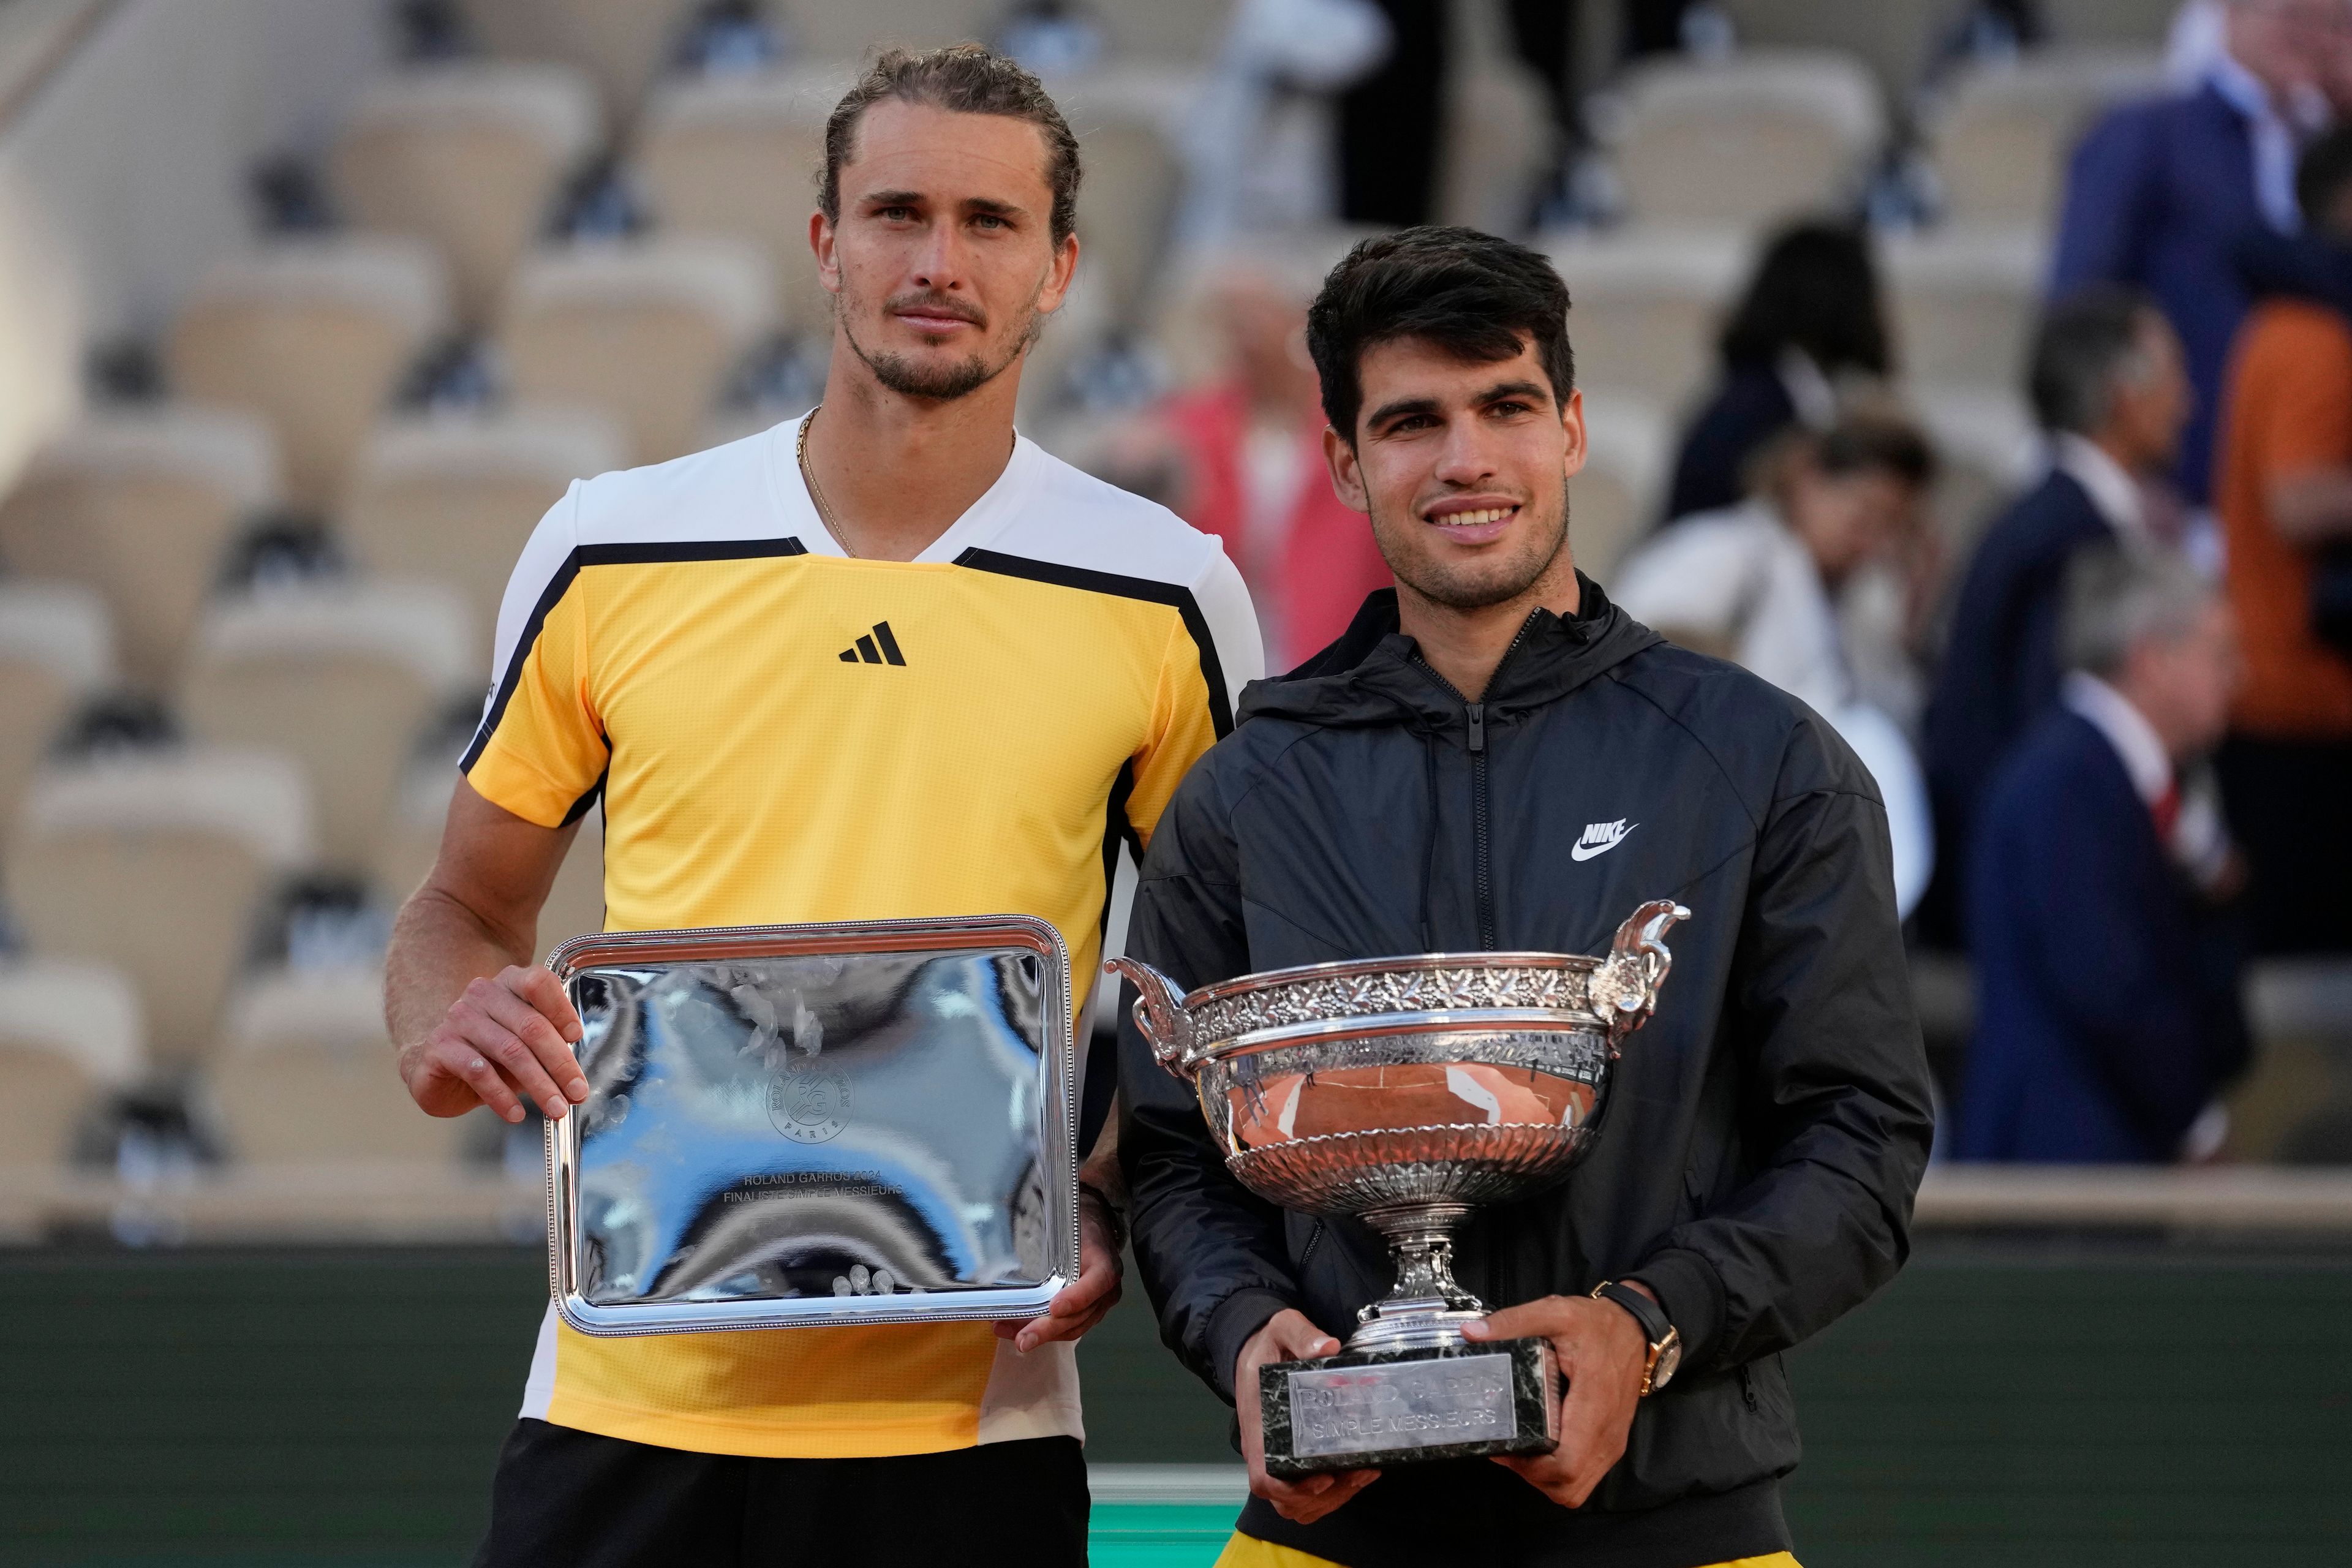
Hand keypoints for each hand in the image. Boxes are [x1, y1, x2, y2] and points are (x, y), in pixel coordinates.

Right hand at [397, 965, 586, 1122]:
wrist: (436, 1068)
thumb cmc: (489, 1054)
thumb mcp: (523, 1045)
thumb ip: (548, 1048)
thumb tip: (575, 1079)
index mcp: (508, 984)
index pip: (539, 983)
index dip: (561, 1009)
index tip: (576, 1037)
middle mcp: (483, 994)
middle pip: (531, 1025)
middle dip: (560, 1063)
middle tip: (577, 1092)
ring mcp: (459, 1018)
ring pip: (510, 1050)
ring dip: (538, 1084)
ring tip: (555, 1108)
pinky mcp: (441, 1046)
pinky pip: (478, 1071)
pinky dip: (501, 1096)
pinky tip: (516, 1113)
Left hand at [996, 1188, 1123, 1350]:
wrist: (1092, 1227)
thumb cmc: (1077, 1225)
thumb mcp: (1069, 1225)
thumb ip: (1053, 1241)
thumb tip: (1011, 1253)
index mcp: (1105, 1264)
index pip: (1097, 1283)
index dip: (1077, 1298)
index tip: (1054, 1307)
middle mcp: (1106, 1291)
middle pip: (1080, 1315)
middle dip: (1048, 1329)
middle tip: (1023, 1340)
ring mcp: (1097, 1306)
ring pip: (1072, 1329)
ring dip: (1040, 1335)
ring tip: (1011, 1336)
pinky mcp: (1085, 1314)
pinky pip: (1066, 1329)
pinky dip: (1042, 1332)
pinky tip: (1016, 1331)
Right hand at [1235, 1309, 1379, 1523]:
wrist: (1256, 1345)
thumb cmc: (1268, 1343)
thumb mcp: (1282, 1327)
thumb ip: (1302, 1335)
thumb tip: (1328, 1347)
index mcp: (1258, 1424)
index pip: (1263, 1476)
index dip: (1291, 1489)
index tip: (1322, 1479)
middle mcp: (1264, 1448)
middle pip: (1285, 1499)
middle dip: (1323, 1497)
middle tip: (1355, 1473)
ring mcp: (1276, 1455)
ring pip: (1298, 1503)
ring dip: (1332, 1499)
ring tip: (1361, 1474)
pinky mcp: (1290, 1456)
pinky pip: (1307, 1493)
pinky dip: (1334, 1494)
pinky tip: (1359, 1472)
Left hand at [1462, 1288, 1649, 1508]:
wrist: (1634, 1329)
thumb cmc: (1598, 1325)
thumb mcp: (1556, 1313)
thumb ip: (1514, 1322)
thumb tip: (1472, 1334)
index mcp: (1594, 1404)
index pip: (1567, 1463)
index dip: (1533, 1468)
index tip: (1507, 1448)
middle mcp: (1607, 1433)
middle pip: (1569, 1486)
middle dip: (1533, 1477)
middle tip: (1509, 1450)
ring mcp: (1611, 1442)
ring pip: (1577, 1487)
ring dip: (1546, 1479)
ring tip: (1522, 1451)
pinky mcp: (1610, 1443)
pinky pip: (1585, 1475)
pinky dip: (1560, 1473)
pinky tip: (1542, 1448)